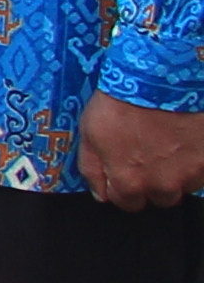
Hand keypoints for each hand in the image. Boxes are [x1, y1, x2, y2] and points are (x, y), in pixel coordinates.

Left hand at [79, 90, 203, 211]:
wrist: (162, 79)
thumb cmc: (124, 102)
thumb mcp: (90, 133)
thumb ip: (92, 169)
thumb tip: (100, 193)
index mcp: (130, 183)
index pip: (126, 203)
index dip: (123, 187)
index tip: (124, 171)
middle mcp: (163, 185)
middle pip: (158, 198)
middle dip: (152, 182)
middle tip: (148, 155)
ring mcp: (191, 173)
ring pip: (184, 186)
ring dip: (176, 172)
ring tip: (168, 144)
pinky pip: (202, 172)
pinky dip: (195, 160)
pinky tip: (185, 140)